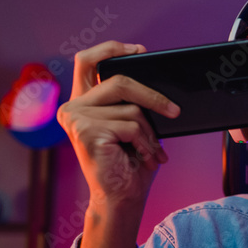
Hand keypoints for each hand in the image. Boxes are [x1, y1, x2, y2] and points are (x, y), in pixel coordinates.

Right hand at [57, 40, 179, 212]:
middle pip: (118, 79)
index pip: (86, 60)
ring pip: (130, 108)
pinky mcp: (86, 132)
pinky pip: (130, 125)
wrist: (121, 198)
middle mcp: (72, 107)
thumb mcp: (132, 124)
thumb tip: (158, 81)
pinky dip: (145, 143)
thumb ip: (132, 101)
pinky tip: (144, 157)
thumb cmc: (129, 163)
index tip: (139, 50)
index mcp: (81, 102)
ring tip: (153, 151)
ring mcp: (75, 119)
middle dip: (152, 96)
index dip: (111, 48)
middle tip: (175, 111)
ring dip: (150, 132)